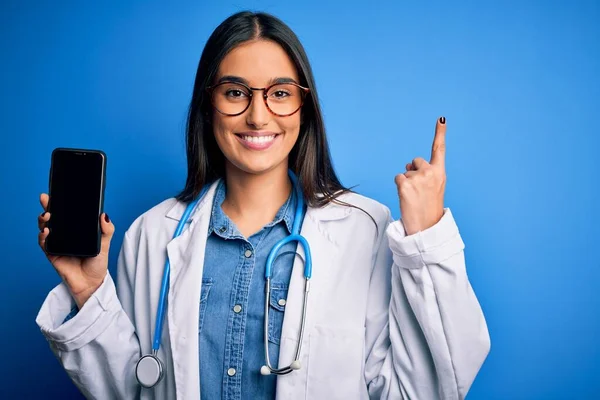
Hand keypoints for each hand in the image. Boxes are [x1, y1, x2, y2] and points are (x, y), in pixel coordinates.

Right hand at [37, 193, 114, 308]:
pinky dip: (43, 237)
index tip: (54, 193)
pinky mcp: (52, 253)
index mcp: (77, 229)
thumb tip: (104, 215)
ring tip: (47, 216)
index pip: (67, 213)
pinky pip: (44, 243)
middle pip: (53, 218)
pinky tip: (46, 232)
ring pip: (45, 227)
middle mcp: (65, 234)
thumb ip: (107, 229)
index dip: (59, 203)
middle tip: (46, 200)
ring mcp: (57, 243)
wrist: (91, 283)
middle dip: (47, 207)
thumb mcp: (105, 243)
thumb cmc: (98, 263)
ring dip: (43, 221)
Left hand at [394, 117, 446, 235]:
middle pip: (415, 161)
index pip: (439, 149)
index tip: (442, 118)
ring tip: (414, 197)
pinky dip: (399, 187)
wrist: (427, 227)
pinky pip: (398, 178)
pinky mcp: (405, 184)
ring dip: (406, 183)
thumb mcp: (434, 188)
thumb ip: (425, 173)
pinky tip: (407, 198)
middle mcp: (430, 173)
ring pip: (405, 172)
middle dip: (414, 172)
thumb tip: (409, 165)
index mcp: (440, 173)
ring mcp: (417, 178)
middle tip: (419, 191)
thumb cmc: (429, 208)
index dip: (440, 133)